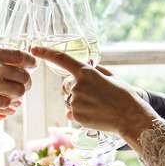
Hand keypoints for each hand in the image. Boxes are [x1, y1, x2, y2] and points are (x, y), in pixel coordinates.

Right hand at [0, 45, 33, 115]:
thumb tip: (6, 59)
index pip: (18, 54)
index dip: (29, 60)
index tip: (32, 63)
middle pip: (23, 74)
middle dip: (27, 80)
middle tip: (25, 82)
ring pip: (19, 90)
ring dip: (19, 93)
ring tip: (16, 93)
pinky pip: (8, 102)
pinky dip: (8, 104)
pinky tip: (6, 103)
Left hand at [34, 46, 153, 144]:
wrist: (130, 117)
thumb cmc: (123, 95)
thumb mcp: (111, 77)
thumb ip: (95, 70)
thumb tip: (86, 63)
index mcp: (86, 72)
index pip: (61, 59)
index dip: (46, 53)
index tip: (34, 49)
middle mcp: (78, 86)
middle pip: (66, 84)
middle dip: (76, 87)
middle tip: (94, 94)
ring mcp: (75, 101)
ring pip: (69, 98)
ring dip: (78, 100)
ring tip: (96, 105)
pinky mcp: (75, 115)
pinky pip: (70, 111)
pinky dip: (78, 113)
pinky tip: (93, 113)